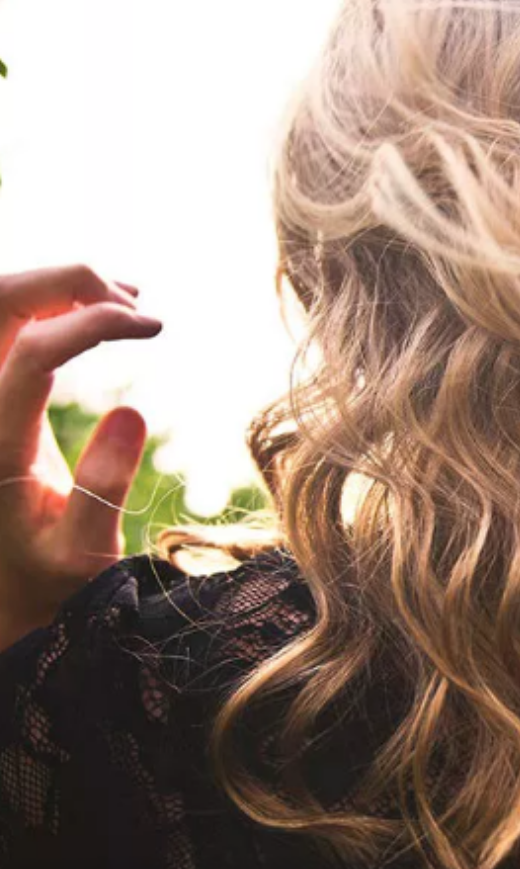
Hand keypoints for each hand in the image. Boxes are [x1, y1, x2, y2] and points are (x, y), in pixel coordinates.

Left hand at [0, 265, 161, 646]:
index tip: (155, 326)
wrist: (0, 586)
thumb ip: (102, 489)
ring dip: (60, 285)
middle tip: (136, 306)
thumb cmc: (48, 576)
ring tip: (128, 303)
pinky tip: (101, 308)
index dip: (94, 322)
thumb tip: (131, 412)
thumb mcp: (83, 553)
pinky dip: (51, 299)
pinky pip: (7, 319)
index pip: (32, 350)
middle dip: (69, 282)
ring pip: (0, 301)